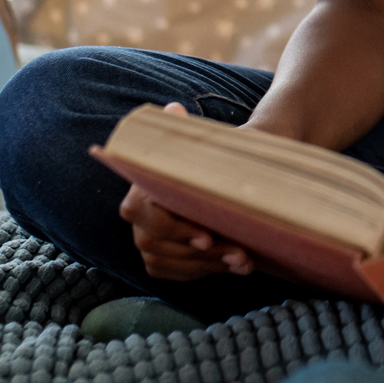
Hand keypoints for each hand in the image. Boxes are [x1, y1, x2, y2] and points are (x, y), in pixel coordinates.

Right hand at [119, 102, 252, 280]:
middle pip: (155, 244)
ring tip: (246, 261)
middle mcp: (138, 214)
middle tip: (240, 253)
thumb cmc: (215, 156)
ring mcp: (146, 236)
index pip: (142, 214)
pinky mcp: (161, 256)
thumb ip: (186, 132)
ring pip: (166, 262)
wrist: (226, 174)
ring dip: (208, 266)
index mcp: (141, 184)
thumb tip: (172, 109)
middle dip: (199, 254)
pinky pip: (174, 273)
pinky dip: (204, 272)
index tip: (207, 236)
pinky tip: (236, 268)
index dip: (173, 229)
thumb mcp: (206, 143)